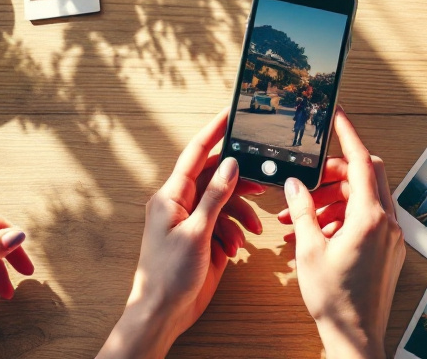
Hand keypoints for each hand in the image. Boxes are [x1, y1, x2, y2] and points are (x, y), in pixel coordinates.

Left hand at [99, 109, 264, 358]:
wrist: (164, 313)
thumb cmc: (168, 275)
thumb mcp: (196, 232)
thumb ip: (215, 196)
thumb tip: (230, 165)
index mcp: (171, 196)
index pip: (196, 154)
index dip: (214, 132)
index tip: (230, 113)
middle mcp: (181, 204)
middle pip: (216, 178)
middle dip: (240, 182)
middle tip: (263, 182)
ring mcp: (193, 222)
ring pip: (225, 202)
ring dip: (241, 214)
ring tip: (250, 230)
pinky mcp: (204, 239)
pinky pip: (226, 224)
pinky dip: (235, 232)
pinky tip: (237, 247)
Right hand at [278, 108, 404, 357]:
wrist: (356, 336)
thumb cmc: (334, 300)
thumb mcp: (308, 250)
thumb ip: (302, 212)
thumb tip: (295, 185)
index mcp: (370, 217)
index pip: (362, 160)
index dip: (349, 134)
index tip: (339, 116)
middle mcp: (387, 223)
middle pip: (364, 176)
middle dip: (333, 174)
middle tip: (307, 181)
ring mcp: (392, 237)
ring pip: (365, 199)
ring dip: (333, 201)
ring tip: (301, 219)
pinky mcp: (389, 250)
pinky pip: (368, 220)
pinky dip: (344, 219)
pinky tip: (317, 235)